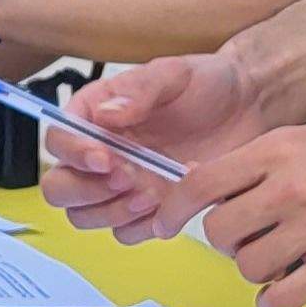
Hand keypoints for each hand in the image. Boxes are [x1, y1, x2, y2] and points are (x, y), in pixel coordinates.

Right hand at [39, 54, 266, 241]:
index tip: (105, 159)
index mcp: (95, 114)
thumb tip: (105, 115)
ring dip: (113, 212)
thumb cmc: (207, 82)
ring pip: (86, 217)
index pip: (57, 140)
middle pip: (60, 187)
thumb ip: (140, 90)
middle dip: (87, 191)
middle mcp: (100, 152)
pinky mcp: (146, 208)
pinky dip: (142, 226)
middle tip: (129, 178)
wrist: (247, 108)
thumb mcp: (175, 73)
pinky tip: (171, 202)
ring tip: (154, 192)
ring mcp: (121, 184)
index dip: (73, 155)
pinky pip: (125, 233)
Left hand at [177, 121, 305, 306]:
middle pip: (220, 229)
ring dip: (255, 270)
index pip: (203, 181)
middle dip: (226, 242)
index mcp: (282, 149)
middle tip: (246, 241)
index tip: (164, 223)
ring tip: (279, 260)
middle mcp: (294, 185)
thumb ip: (263, 161)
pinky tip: (286, 288)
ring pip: (247, 265)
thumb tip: (207, 184)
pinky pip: (280, 296)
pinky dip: (274, 300)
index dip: (174, 208)